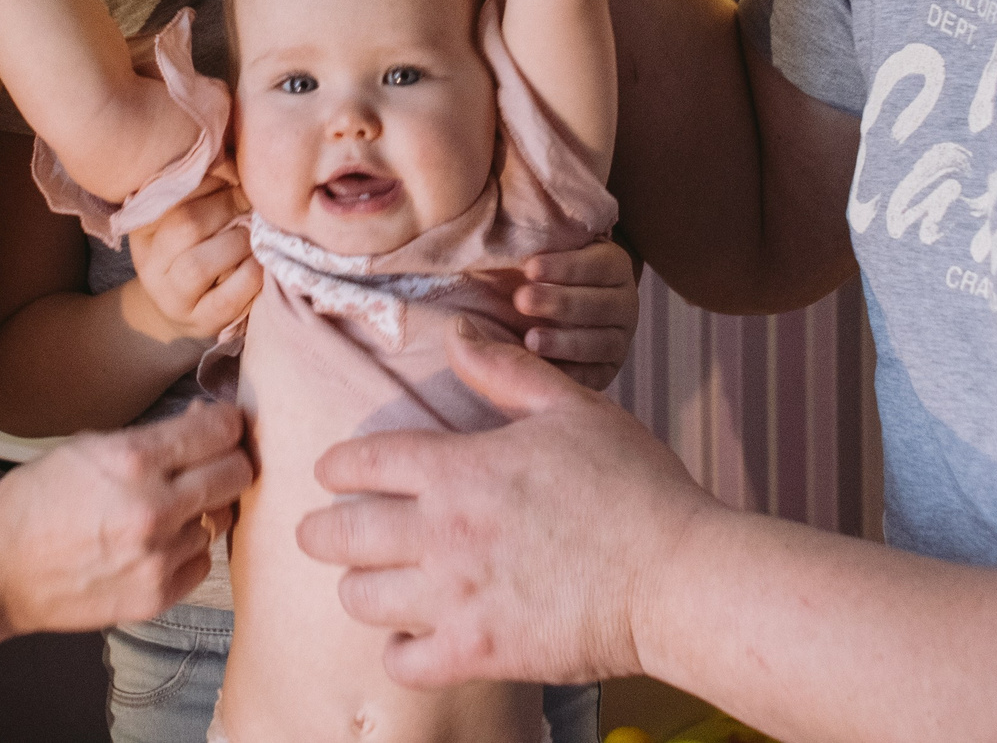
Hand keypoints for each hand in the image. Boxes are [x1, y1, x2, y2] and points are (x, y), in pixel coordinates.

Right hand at [0, 401, 252, 655]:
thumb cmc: (34, 503)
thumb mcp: (87, 447)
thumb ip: (150, 438)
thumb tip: (203, 422)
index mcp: (132, 459)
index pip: (220, 430)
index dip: (227, 423)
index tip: (225, 426)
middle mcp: (153, 508)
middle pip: (237, 473)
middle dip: (228, 462)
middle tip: (212, 463)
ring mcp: (158, 557)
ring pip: (219, 520)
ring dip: (200, 512)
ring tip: (161, 511)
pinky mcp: (157, 596)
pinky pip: (201, 562)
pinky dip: (185, 551)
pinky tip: (153, 544)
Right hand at [127, 177, 262, 342]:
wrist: (183, 308)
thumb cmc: (193, 249)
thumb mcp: (185, 216)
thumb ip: (202, 189)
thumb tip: (233, 155)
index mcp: (143, 227)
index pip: (169, 194)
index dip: (207, 179)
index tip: (233, 172)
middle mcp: (149, 263)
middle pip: (185, 225)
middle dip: (226, 206)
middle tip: (249, 198)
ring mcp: (171, 297)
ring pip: (198, 265)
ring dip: (236, 243)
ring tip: (252, 234)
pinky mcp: (199, 321)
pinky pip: (226, 298)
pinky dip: (249, 276)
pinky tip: (259, 263)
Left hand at [295, 328, 714, 688]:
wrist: (678, 577)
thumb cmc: (636, 486)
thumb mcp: (574, 407)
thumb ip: (506, 372)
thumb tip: (457, 334)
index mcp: (460, 468)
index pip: (361, 462)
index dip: (336, 466)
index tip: (332, 472)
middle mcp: (442, 532)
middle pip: (339, 534)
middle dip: (319, 531)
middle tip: (318, 531)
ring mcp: (455, 598)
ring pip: (360, 599)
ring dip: (358, 589)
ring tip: (369, 583)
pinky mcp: (477, 653)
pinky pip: (403, 662)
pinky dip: (399, 650)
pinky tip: (412, 638)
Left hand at [514, 239, 638, 389]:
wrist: (565, 314)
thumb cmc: (544, 275)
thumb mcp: (547, 252)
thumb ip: (536, 241)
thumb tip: (495, 220)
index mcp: (614, 266)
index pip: (599, 265)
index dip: (566, 266)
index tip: (529, 267)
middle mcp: (625, 303)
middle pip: (598, 305)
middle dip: (559, 303)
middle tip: (522, 300)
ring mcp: (621, 339)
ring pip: (600, 342)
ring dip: (565, 342)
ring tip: (530, 341)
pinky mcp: (609, 370)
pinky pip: (595, 375)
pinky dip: (572, 374)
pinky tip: (545, 372)